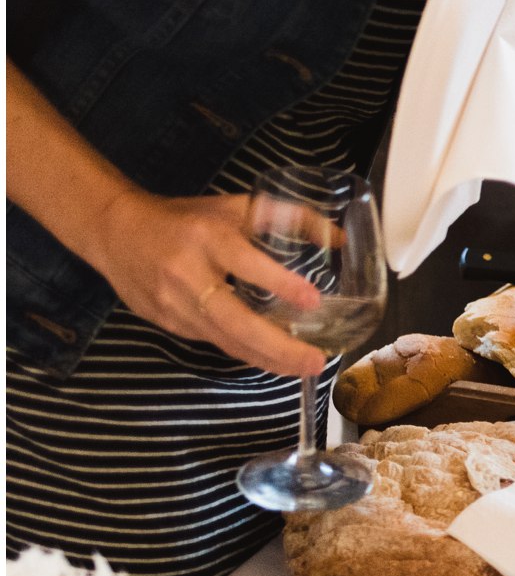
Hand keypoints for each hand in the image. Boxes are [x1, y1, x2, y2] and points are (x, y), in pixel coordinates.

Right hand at [90, 188, 326, 377]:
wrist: (115, 232)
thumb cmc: (186, 220)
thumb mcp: (234, 207)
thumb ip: (288, 217)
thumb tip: (337, 237)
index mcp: (206, 238)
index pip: (245, 263)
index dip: (279, 283)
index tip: (312, 300)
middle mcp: (187, 274)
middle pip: (235, 320)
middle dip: (279, 346)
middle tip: (317, 360)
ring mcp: (174, 304)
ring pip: (226, 341)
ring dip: (268, 359)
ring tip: (305, 368)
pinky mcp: (168, 323)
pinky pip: (215, 343)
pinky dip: (247, 354)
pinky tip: (274, 361)